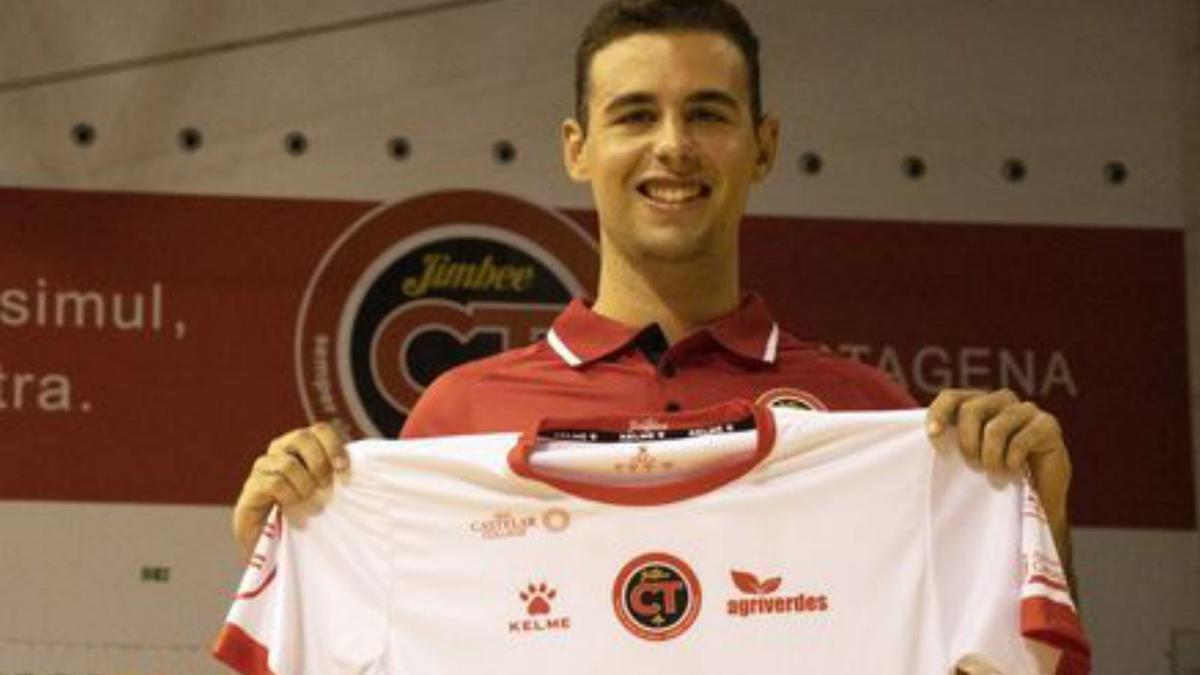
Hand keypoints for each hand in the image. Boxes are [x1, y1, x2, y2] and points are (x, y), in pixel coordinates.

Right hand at [232, 422, 347, 560]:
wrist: (272, 541)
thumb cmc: (305, 510)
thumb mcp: (325, 489)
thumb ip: (338, 473)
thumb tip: (366, 468)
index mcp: (301, 446)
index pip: (320, 429)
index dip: (335, 447)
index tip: (344, 472)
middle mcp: (280, 449)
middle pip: (301, 437)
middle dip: (319, 463)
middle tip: (327, 488)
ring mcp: (263, 466)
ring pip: (288, 463)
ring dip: (305, 487)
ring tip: (313, 507)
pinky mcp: (252, 487)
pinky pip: (275, 483)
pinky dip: (291, 498)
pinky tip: (297, 513)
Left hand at [926, 389, 1072, 564]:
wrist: (1039, 497)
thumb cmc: (996, 476)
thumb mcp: (967, 458)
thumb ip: (947, 442)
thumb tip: (911, 440)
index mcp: (978, 404)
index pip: (951, 397)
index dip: (938, 413)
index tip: (932, 437)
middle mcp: (1001, 401)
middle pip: (971, 409)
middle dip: (966, 442)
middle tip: (973, 465)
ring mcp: (1026, 410)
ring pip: (995, 427)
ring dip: (990, 457)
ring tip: (994, 474)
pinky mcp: (1047, 425)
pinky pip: (1021, 439)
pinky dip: (1012, 460)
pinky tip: (1014, 471)